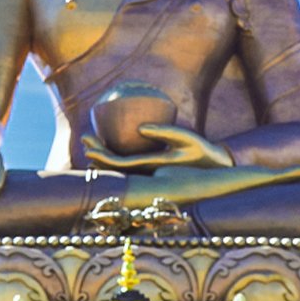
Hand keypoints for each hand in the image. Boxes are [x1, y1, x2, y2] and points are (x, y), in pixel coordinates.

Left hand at [81, 124, 233, 171]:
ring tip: (91, 140)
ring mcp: (148, 171)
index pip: (120, 164)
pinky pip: (129, 162)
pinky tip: (109, 143)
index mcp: (151, 168)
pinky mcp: (152, 167)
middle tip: (84, 137)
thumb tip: (140, 127)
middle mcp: (146, 173)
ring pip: (119, 166)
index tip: (89, 144)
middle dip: (97, 154)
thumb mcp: (186, 139)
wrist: (215, 170)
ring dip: (104, 154)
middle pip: (114, 167)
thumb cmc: (202, 152)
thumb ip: (165, 132)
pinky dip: (115, 154)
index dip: (102, 156)